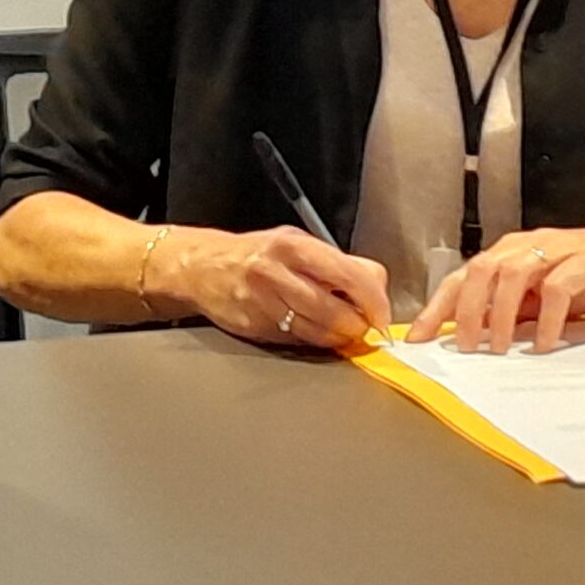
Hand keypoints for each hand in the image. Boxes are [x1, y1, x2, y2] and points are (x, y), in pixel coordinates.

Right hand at [177, 226, 391, 349]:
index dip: (375, 300)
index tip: (381, 312)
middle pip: (338, 313)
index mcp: (294, 247)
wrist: (203, 268)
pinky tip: (312, 329)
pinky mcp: (257, 328)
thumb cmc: (255, 255)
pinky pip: (298, 342)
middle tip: (364, 325)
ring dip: (339, 337)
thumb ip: (335, 262)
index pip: (351, 276)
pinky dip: (314, 340)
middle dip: (358, 325)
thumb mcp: (295, 242)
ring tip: (341, 329)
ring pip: (320, 333)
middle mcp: (277, 274)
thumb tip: (376, 284)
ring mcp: (265, 304)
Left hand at [406, 224, 584, 353]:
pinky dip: (548, 316)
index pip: (466, 275)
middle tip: (461, 348)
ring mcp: (559, 250)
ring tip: (498, 348)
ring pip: (513, 274)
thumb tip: (481, 337)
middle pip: (481, 270)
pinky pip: (559, 287)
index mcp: (515, 252)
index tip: (418, 337)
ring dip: (501, 313)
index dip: (439, 305)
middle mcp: (530, 245)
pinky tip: (545, 343)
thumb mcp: (551, 296)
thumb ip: (520, 310)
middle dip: (463, 310)